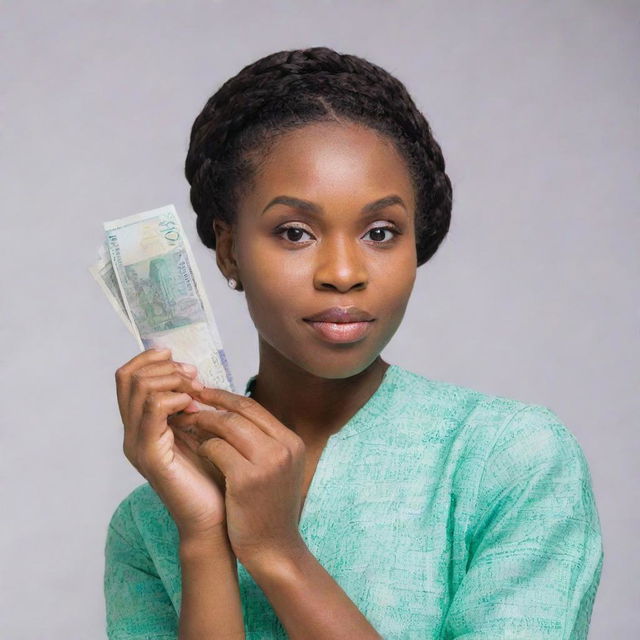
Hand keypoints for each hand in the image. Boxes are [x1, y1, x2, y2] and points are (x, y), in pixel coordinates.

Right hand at [115, 348, 227, 538]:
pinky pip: (153, 409)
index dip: (152, 359)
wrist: (215, 519)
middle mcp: (132, 433)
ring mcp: (137, 444)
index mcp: (141, 424)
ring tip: (196, 393)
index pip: (128, 376)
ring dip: (172, 381)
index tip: (184, 366)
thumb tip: (189, 373)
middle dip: (165, 368)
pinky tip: (194, 408)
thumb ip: (188, 404)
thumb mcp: (199, 429)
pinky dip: (175, 399)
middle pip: (127, 376)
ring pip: (139, 388)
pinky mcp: (150, 456)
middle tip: (194, 379)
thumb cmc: (212, 475)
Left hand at [168, 386, 307, 566]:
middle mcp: (283, 448)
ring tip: (186, 424)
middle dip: (210, 405)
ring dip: (202, 423)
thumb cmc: (268, 508)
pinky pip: (216, 448)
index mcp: (292, 441)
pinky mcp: (246, 479)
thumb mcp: (277, 468)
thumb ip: (261, 440)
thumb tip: (229, 412)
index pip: (254, 407)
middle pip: (240, 412)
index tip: (204, 394)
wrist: (274, 549)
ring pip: (226, 426)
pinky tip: (196, 451)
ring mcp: (267, 463)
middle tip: (187, 402)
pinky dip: (202, 446)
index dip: (225, 397)